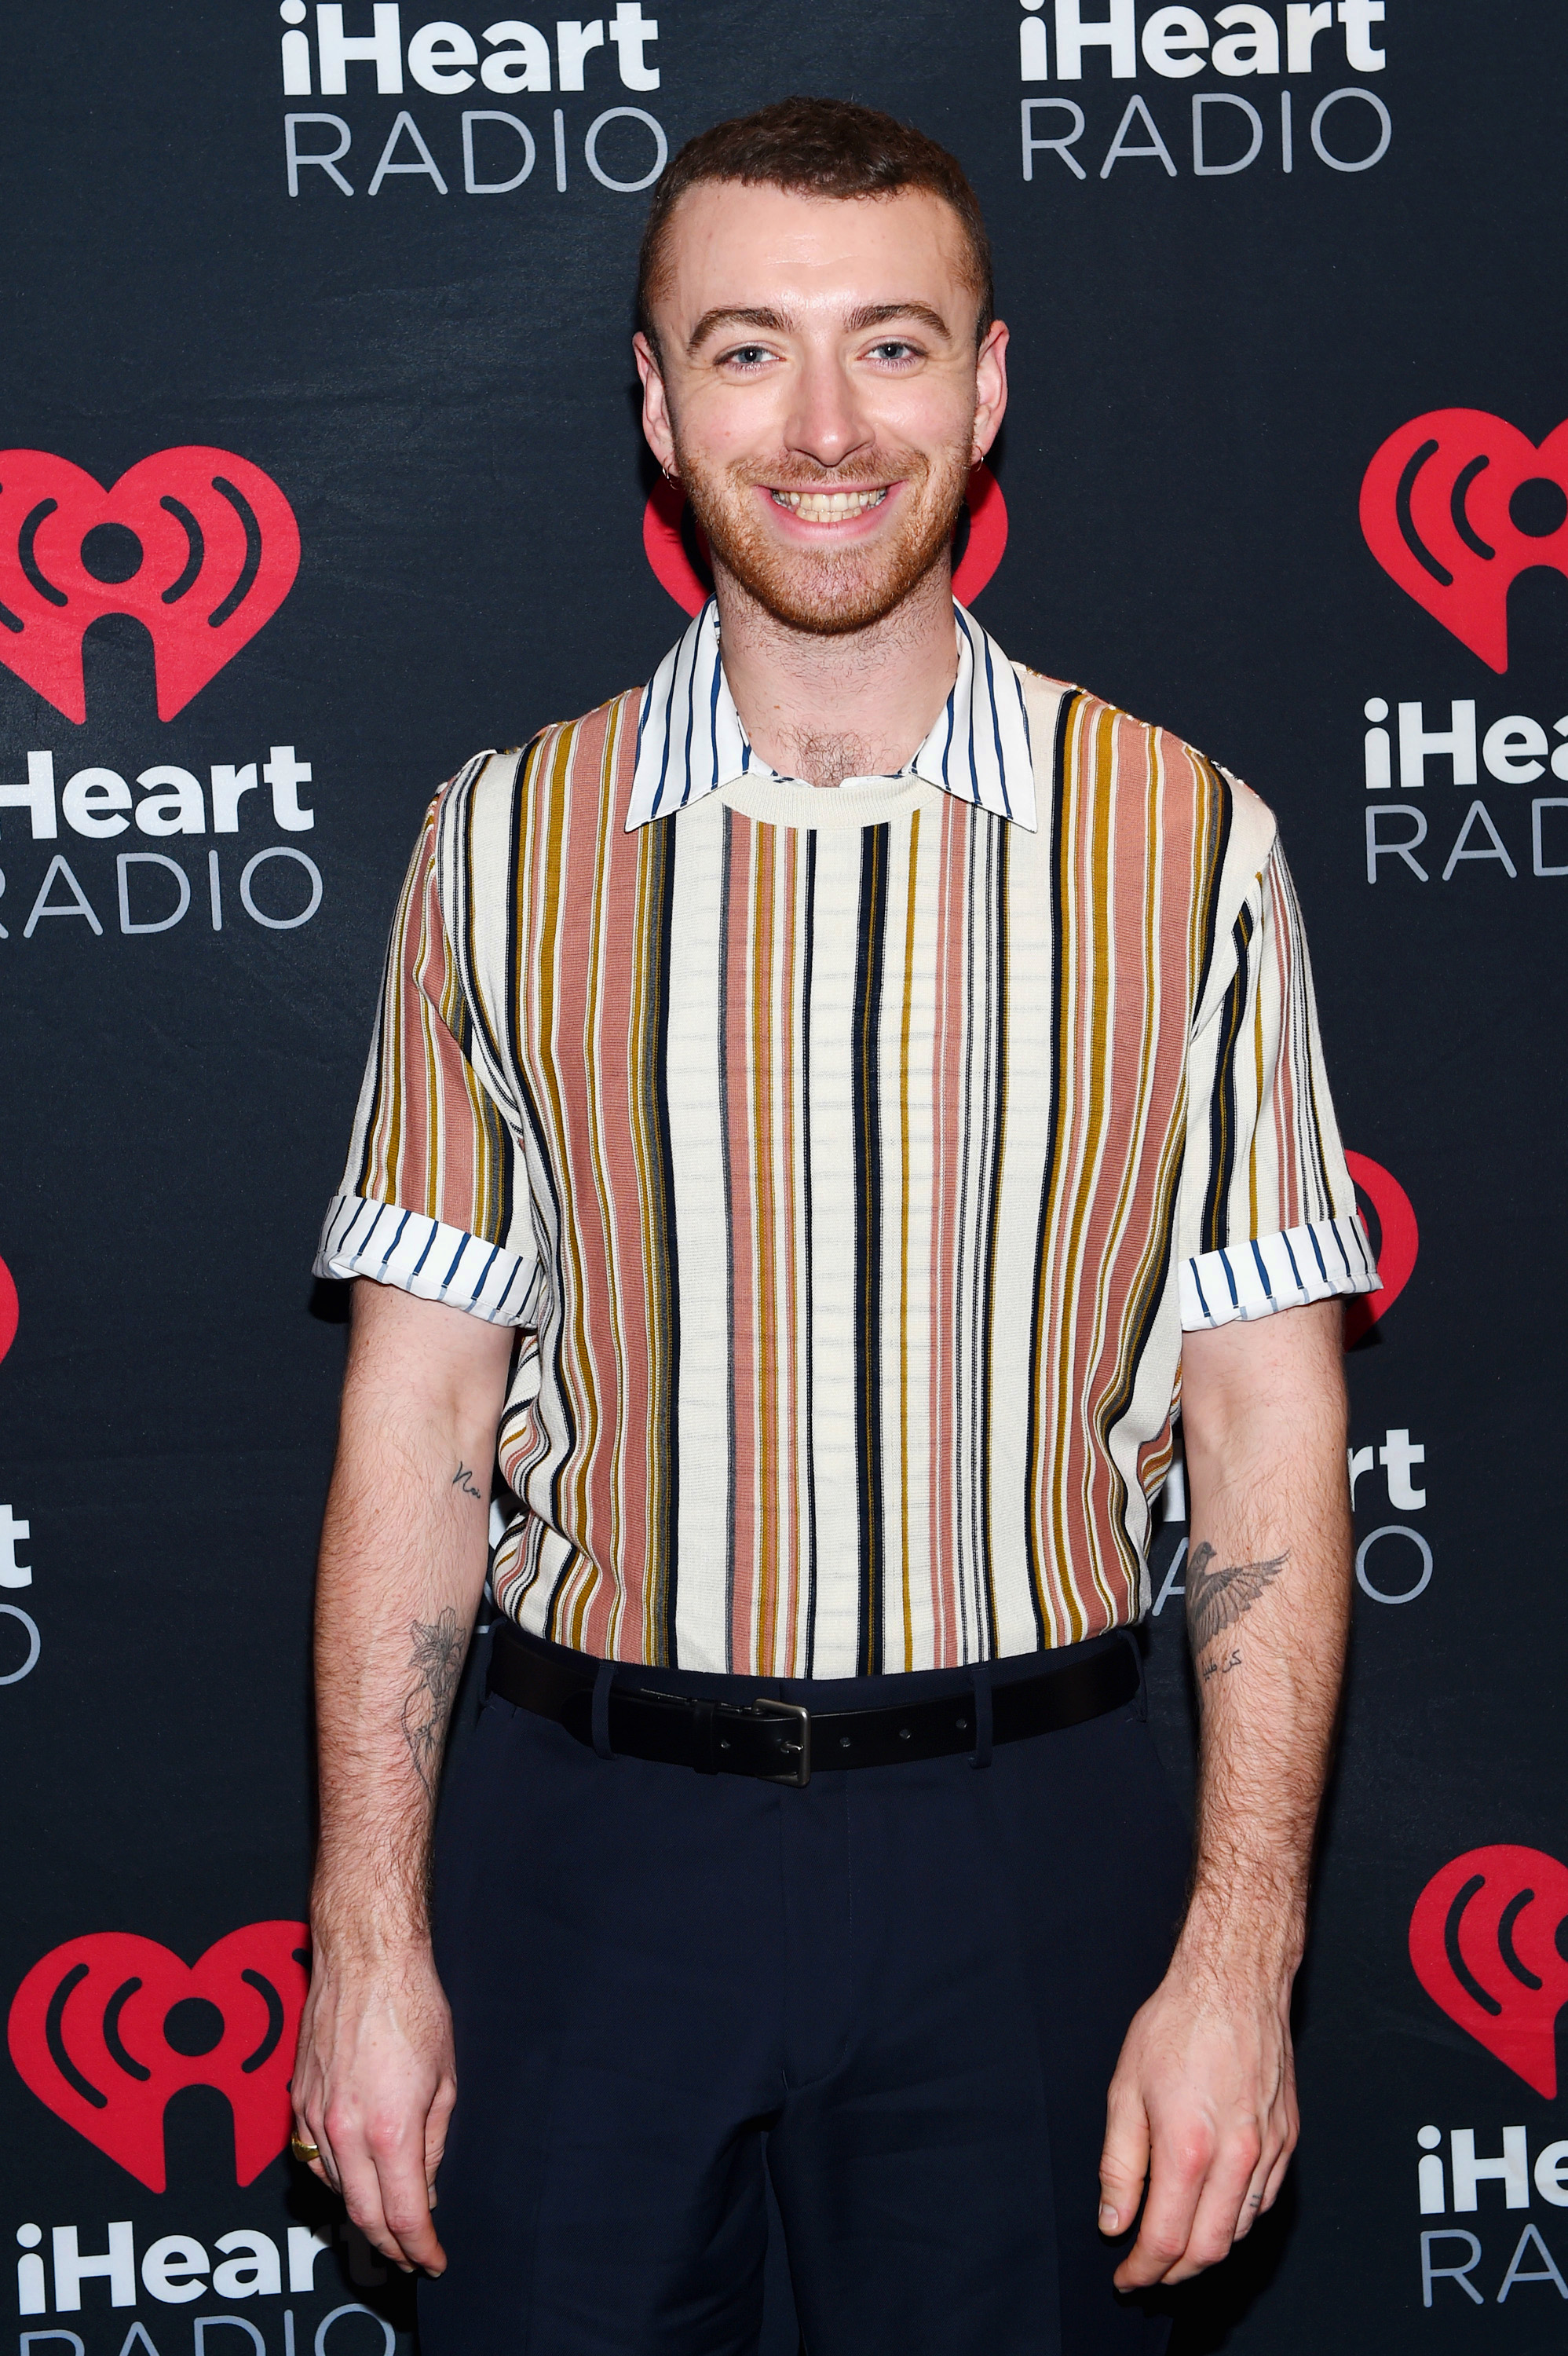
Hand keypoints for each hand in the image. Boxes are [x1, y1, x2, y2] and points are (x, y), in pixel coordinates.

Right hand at [290, 1938, 455, 2274]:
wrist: (365, 1956)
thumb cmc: (414, 2005)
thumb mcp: (444, 2079)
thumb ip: (433, 2141)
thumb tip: (426, 2185)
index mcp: (389, 2128)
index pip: (403, 2214)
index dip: (420, 2247)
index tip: (434, 2261)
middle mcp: (344, 2130)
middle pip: (362, 2215)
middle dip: (389, 2245)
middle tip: (412, 2255)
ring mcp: (314, 2116)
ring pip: (334, 2188)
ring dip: (362, 2210)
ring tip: (390, 2218)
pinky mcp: (297, 2099)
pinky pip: (312, 2158)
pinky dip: (335, 2178)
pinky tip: (355, 2175)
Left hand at [1097, 1945, 1297, 2287]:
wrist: (1234, 1981)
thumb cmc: (1179, 2023)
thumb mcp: (1125, 2089)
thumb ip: (1119, 2165)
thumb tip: (1114, 2221)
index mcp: (1190, 2146)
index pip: (1167, 2239)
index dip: (1143, 2269)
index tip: (1127, 2277)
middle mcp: (1237, 2157)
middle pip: (1210, 2250)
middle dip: (1175, 2272)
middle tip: (1148, 2272)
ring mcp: (1269, 2151)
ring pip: (1240, 2230)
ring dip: (1207, 2248)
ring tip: (1175, 2241)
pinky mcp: (1288, 2140)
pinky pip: (1265, 2201)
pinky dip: (1236, 2218)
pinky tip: (1213, 2208)